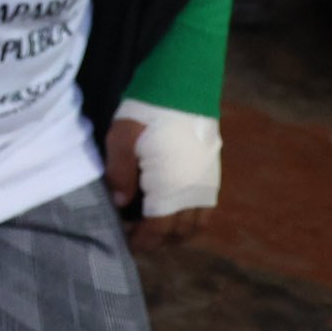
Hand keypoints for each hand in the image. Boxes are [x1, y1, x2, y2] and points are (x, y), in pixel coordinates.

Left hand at [103, 114, 211, 252]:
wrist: (183, 88)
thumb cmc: (147, 113)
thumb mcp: (121, 139)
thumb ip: (119, 173)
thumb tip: (120, 204)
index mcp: (171, 188)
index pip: (157, 230)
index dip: (140, 241)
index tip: (123, 242)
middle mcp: (194, 192)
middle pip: (176, 232)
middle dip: (154, 240)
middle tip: (131, 235)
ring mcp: (207, 184)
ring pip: (194, 226)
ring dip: (174, 233)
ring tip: (151, 229)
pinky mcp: (212, 175)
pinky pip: (206, 211)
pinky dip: (190, 221)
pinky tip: (172, 214)